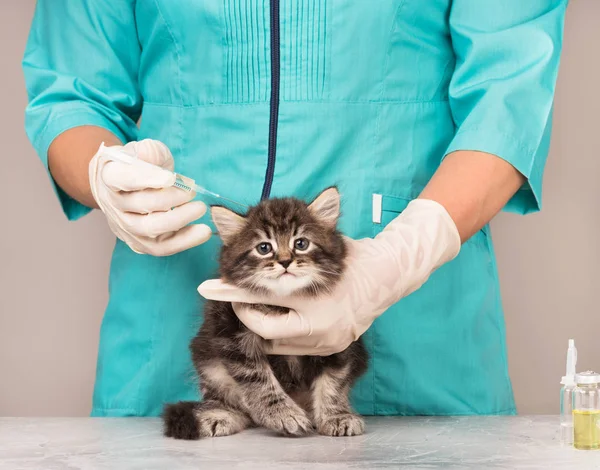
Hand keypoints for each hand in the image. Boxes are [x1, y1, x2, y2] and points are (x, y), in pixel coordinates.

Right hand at [89, 139, 211, 255]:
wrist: (125, 188)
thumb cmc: (139, 165)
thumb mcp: (144, 151)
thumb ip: (149, 151)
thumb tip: (150, 155)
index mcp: (110, 176)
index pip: (123, 178)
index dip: (146, 179)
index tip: (170, 178)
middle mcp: (114, 204)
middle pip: (141, 205)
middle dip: (170, 199)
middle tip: (192, 191)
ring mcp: (125, 226)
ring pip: (150, 229)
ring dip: (179, 219)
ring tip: (199, 208)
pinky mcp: (140, 242)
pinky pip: (162, 247)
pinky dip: (184, 241)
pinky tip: (202, 231)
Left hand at [198, 199, 460, 354]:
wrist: (389, 278)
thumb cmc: (352, 255)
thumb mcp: (323, 242)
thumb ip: (291, 242)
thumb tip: (259, 227)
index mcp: (317, 296)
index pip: (265, 297)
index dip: (234, 292)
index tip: (209, 288)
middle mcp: (320, 324)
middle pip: (266, 328)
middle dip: (244, 313)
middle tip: (235, 298)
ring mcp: (326, 341)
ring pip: (276, 342)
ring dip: (261, 324)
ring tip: (256, 305)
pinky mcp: (329, 349)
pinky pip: (292, 347)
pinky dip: (279, 333)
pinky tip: (277, 316)